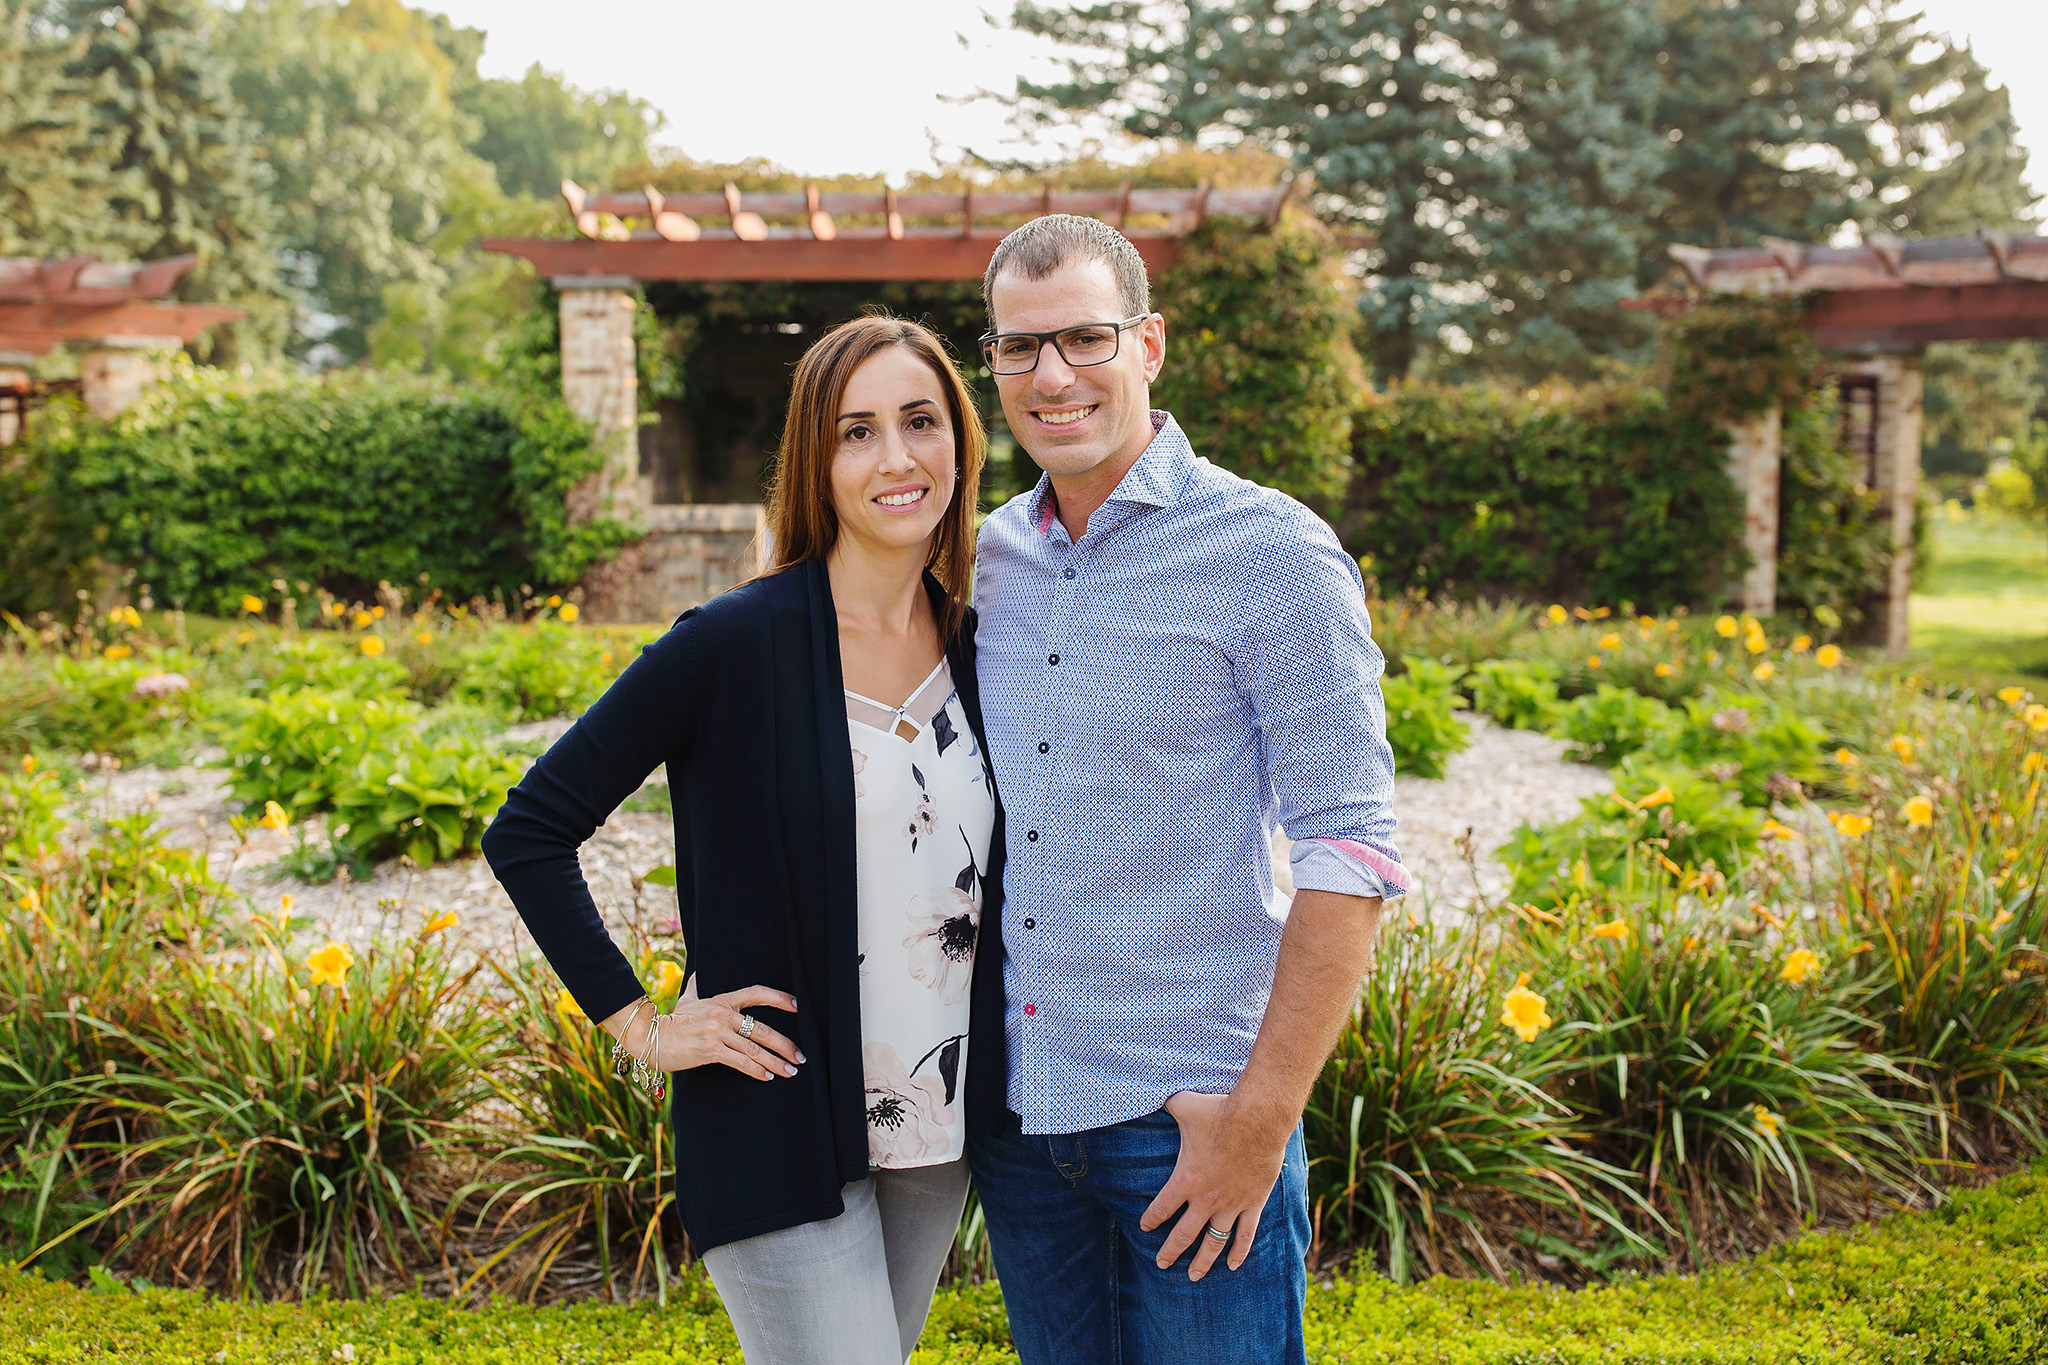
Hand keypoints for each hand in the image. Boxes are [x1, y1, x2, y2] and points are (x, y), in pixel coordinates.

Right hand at [613, 976, 801, 1080]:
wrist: (649, 1036)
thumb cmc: (671, 1020)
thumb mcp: (686, 999)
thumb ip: (696, 986)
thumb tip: (698, 973)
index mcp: (721, 1000)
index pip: (756, 993)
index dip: (780, 998)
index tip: (798, 1006)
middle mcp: (722, 1014)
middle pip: (762, 1028)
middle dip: (784, 1044)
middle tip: (800, 1056)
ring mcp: (717, 1032)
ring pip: (754, 1048)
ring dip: (775, 1062)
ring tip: (790, 1071)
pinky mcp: (710, 1050)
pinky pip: (740, 1061)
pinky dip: (756, 1070)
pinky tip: (768, 1077)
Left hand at [1139, 1090, 1287, 1281]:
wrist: (1257, 1119)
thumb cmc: (1219, 1112)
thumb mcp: (1184, 1105)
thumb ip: (1166, 1103)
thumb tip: (1151, 1089)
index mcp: (1185, 1179)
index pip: (1161, 1208)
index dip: (1150, 1220)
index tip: (1145, 1227)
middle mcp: (1206, 1199)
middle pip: (1183, 1234)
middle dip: (1170, 1251)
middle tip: (1162, 1263)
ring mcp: (1231, 1204)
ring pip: (1213, 1241)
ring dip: (1202, 1261)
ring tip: (1193, 1276)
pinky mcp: (1253, 1203)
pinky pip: (1246, 1235)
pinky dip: (1239, 1252)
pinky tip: (1232, 1265)